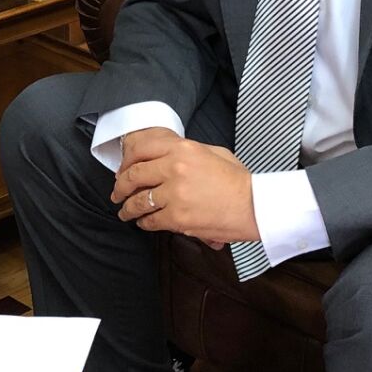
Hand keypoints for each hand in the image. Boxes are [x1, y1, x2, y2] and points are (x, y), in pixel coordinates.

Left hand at [110, 134, 258, 243]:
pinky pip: (151, 220)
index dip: (126, 161)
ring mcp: (174, 193)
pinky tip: (143, 222)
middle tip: (117, 193)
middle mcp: (174, 168)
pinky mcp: (177, 217)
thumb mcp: (213, 152)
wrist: (254, 206)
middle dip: (121, 187)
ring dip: (128, 208)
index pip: (141, 149)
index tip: (123, 170)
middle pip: (133, 175)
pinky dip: (144, 223)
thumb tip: (163, 156)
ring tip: (125, 211)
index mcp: (183, 149)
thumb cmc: (238, 180)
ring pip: (138, 200)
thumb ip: (185, 152)